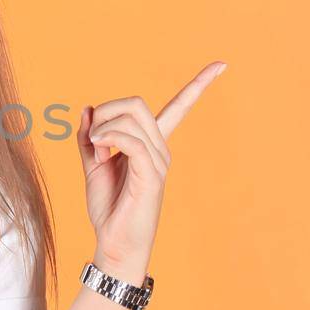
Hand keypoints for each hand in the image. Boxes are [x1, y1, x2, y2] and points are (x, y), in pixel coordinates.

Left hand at [74, 61, 226, 282]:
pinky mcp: (152, 175)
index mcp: (151, 145)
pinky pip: (131, 139)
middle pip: (137, 103)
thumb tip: (88, 108)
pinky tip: (99, 148)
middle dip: (107, 109)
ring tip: (93, 149)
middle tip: (92, 137)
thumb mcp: (93, 165)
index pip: (179, 108)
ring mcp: (159, 161)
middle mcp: (160, 149)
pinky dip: (108, 136)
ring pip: (131, 116)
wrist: (113, 244)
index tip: (222, 64)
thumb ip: (91, 137)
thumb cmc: (108, 208)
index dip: (199, 85)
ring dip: (102, 126)